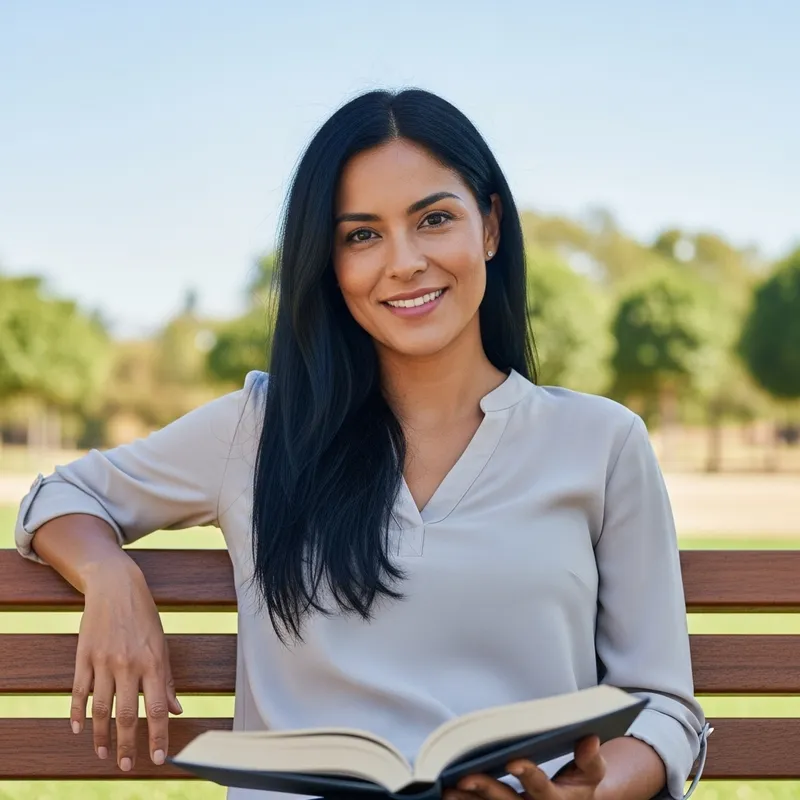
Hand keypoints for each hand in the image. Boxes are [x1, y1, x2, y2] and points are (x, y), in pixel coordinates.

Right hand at [69, 559, 182, 771]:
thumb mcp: (162, 645)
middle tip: (127, 765)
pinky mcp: (84, 657)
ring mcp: (104, 661)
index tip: (157, 757)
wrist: (115, 587)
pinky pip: (79, 692)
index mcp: (153, 662)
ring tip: (103, 754)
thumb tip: (176, 711)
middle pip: (126, 714)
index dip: (157, 736)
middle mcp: (129, 664)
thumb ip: (166, 680)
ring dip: (101, 736)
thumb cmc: (144, 617)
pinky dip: (77, 713)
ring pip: (101, 708)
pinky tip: (79, 729)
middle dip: (126, 744)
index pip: (156, 708)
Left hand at [445, 735, 604, 799]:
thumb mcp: (592, 775)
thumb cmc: (578, 786)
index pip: (540, 787)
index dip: (528, 774)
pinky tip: (446, 794)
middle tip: (465, 777)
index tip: (513, 761)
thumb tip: (589, 738)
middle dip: (486, 790)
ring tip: (448, 790)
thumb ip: (590, 759)